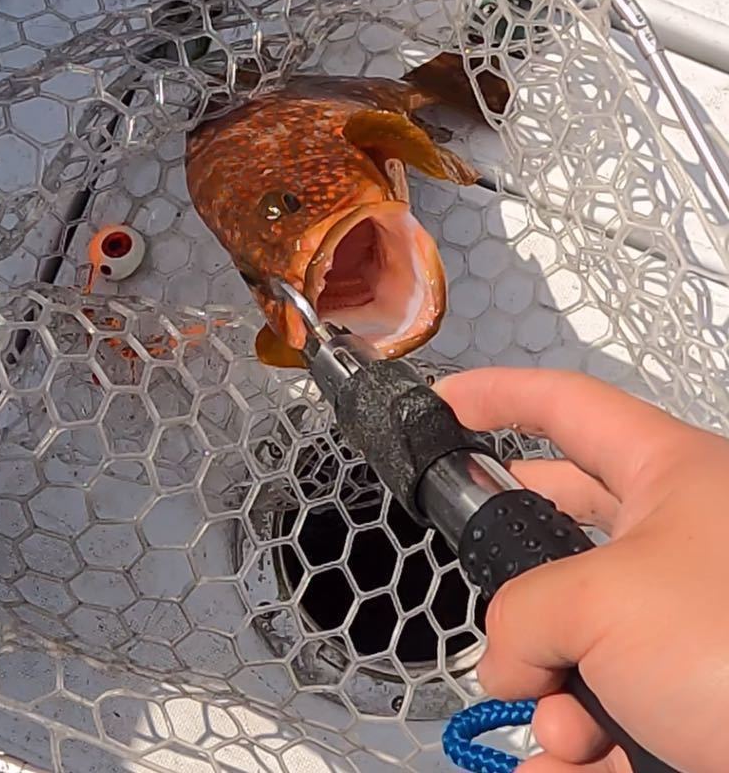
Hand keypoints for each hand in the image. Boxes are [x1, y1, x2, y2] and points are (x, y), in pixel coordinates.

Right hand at [436, 367, 728, 772]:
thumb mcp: (599, 602)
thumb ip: (520, 613)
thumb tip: (512, 668)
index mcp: (671, 477)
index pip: (566, 408)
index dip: (496, 395)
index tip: (437, 403)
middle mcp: (679, 545)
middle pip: (561, 537)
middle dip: (513, 585)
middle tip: (480, 601)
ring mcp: (687, 627)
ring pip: (578, 644)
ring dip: (549, 697)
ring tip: (566, 735)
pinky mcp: (695, 702)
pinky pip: (610, 717)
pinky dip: (578, 752)